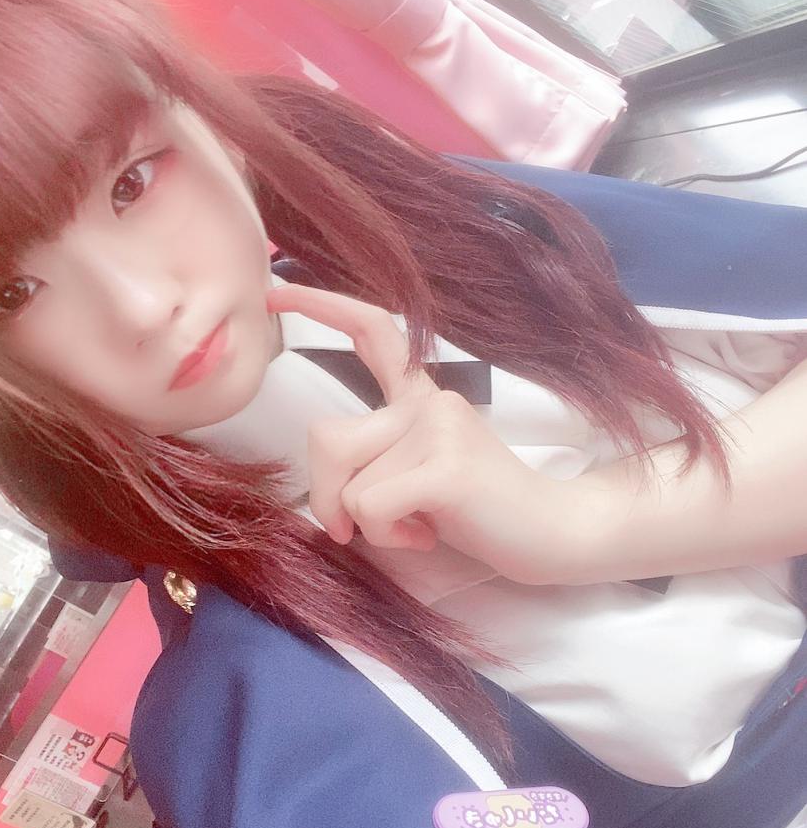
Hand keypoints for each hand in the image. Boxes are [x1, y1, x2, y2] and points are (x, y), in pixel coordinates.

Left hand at [266, 284, 564, 576]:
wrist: (552, 534)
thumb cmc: (479, 514)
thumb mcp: (414, 480)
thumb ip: (372, 466)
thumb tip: (325, 497)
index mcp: (421, 399)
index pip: (371, 332)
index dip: (321, 306)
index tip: (276, 291)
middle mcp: (428, 402)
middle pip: (326, 438)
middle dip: (326, 497)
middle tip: (361, 528)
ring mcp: (440, 428)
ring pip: (347, 485)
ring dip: (369, 525)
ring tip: (419, 525)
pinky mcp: (446, 466)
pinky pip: (369, 506)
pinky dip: (386, 536)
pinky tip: (427, 533)